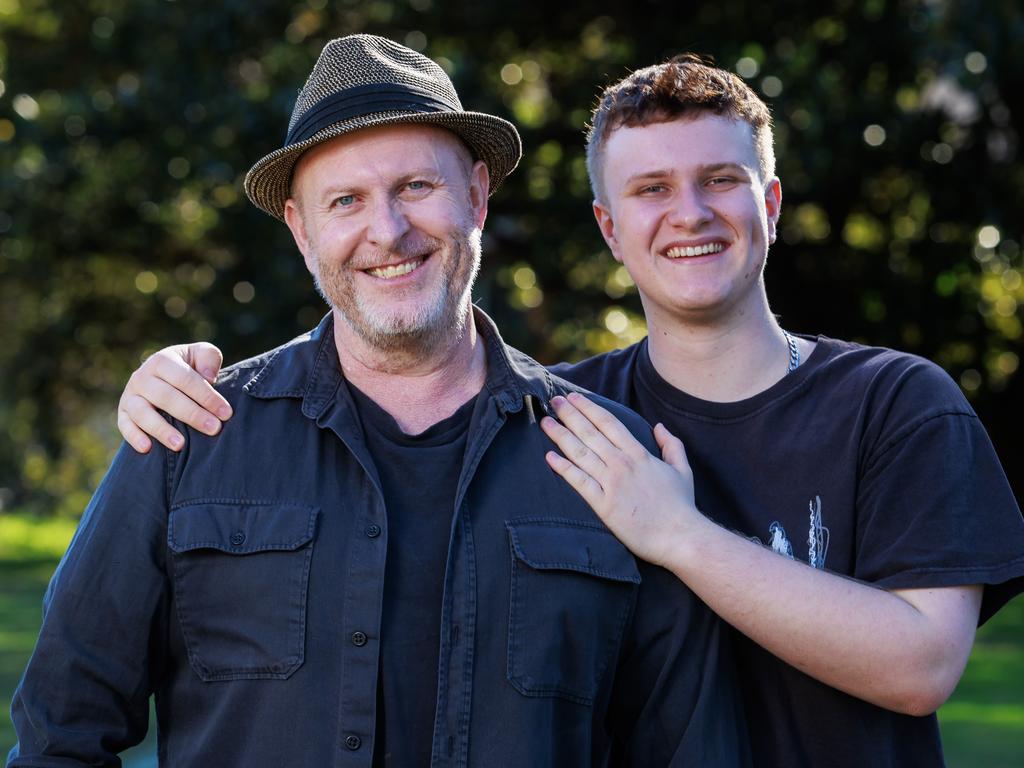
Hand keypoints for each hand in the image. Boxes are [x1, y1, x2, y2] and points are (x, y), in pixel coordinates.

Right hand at [118, 343, 230, 452]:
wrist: (164, 376)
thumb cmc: (189, 367)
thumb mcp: (200, 355)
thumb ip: (208, 357)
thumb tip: (208, 376)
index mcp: (162, 361)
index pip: (185, 379)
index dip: (206, 396)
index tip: (226, 413)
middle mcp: (142, 377)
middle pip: (166, 397)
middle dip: (192, 414)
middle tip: (213, 429)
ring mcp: (130, 396)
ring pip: (142, 413)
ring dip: (161, 429)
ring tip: (180, 445)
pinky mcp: (123, 413)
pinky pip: (124, 426)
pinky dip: (134, 437)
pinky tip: (148, 449)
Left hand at [540, 392, 701, 567]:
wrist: (679, 537)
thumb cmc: (681, 506)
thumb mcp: (682, 470)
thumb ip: (672, 445)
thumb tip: (658, 426)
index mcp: (639, 455)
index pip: (609, 424)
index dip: (589, 408)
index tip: (574, 397)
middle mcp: (622, 464)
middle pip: (590, 433)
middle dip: (570, 414)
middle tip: (553, 400)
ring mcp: (612, 484)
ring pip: (580, 453)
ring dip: (561, 435)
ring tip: (545, 422)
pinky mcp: (603, 505)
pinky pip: (579, 482)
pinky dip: (563, 468)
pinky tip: (549, 457)